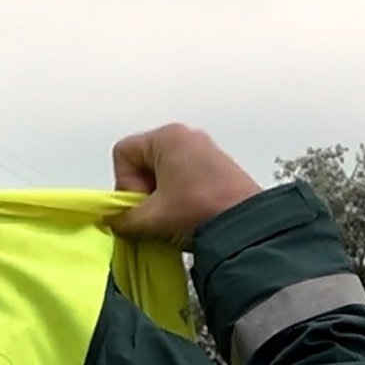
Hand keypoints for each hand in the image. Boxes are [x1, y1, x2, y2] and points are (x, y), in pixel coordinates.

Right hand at [106, 125, 263, 245]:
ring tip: (173, 218)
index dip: (124, 182)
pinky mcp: (217, 168)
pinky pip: (183, 178)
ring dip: (161, 198)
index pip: (123, 153)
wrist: (248, 227)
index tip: (141, 204)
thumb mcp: (152, 218)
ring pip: (163, 173)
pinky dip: (179, 198)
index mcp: (168, 137)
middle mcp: (186, 137)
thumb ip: (123, 220)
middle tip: (156, 214)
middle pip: (143, 162)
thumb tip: (115, 222)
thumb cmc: (202, 211)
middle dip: (143, 192)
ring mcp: (204, 150)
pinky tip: (187, 217)